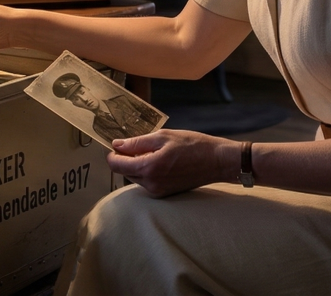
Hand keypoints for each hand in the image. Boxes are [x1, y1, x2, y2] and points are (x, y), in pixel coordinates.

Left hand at [106, 130, 236, 196]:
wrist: (217, 161)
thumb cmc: (193, 145)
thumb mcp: (163, 136)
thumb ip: (137, 142)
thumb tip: (117, 144)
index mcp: (149, 168)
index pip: (116, 165)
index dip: (112, 154)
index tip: (115, 144)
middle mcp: (152, 184)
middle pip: (124, 172)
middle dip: (125, 158)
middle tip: (136, 143)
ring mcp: (158, 191)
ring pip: (135, 177)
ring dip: (136, 165)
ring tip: (152, 151)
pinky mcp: (165, 193)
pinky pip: (146, 182)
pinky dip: (146, 171)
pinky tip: (159, 160)